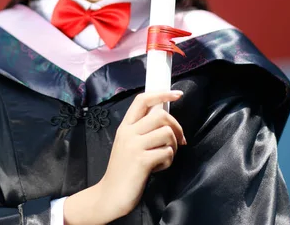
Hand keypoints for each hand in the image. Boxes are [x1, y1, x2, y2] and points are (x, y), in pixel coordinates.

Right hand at [97, 90, 184, 221]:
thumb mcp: (128, 143)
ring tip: (165, 156)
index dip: (162, 94)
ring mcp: (134, 146)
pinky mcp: (141, 161)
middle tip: (180, 141)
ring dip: (173, 146)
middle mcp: (128, 132)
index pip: (142, 100)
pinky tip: (159, 167)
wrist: (110, 195)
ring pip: (166, 133)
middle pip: (160, 115)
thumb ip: (141, 129)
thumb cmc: (123, 169)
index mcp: (125, 126)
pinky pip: (166, 152)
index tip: (178, 94)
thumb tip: (165, 119)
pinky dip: (168, 160)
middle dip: (177, 127)